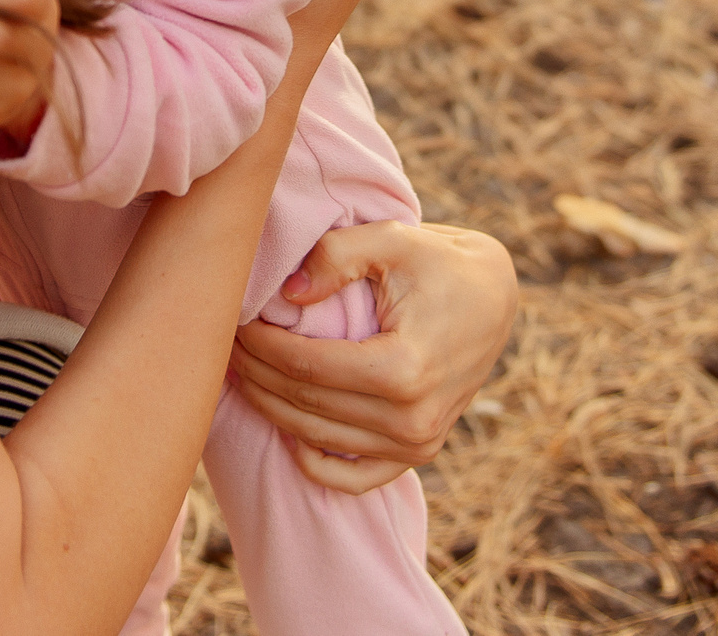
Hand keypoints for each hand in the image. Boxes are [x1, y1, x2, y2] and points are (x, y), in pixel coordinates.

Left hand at [228, 221, 518, 492]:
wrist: (494, 298)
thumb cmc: (439, 262)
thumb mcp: (393, 239)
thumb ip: (336, 256)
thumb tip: (285, 296)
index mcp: (405, 370)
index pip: (305, 368)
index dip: (261, 346)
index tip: (233, 320)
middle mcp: (411, 420)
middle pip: (304, 404)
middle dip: (255, 373)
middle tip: (224, 343)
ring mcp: (416, 444)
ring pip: (316, 438)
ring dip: (270, 407)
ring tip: (241, 371)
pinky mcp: (417, 454)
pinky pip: (351, 478)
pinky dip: (311, 460)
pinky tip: (285, 425)